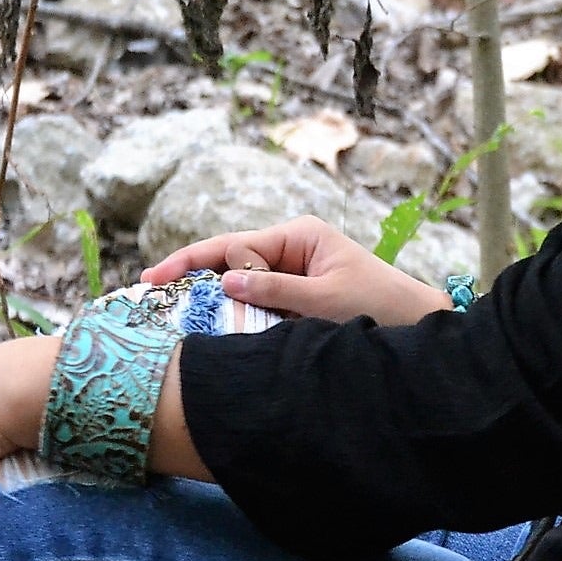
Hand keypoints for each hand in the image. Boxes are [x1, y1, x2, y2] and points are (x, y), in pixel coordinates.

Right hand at [140, 215, 450, 326]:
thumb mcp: (324, 300)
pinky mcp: (295, 294)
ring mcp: (292, 270)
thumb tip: (225, 280)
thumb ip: (276, 290)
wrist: (415, 324)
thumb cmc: (378, 306)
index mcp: (299, 236)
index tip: (154, 278)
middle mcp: (292, 247)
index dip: (191, 260)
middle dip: (191, 276)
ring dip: (209, 296)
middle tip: (146, 294)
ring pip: (238, 282)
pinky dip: (231, 310)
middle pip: (228, 259)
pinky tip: (204, 322)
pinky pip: (254, 299)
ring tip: (165, 309)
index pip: (233, 244)